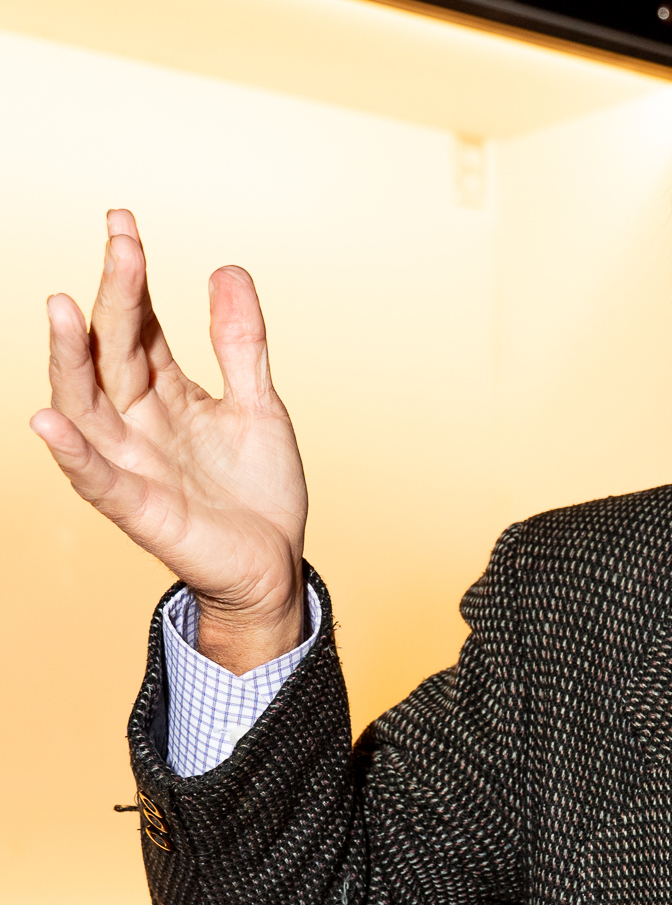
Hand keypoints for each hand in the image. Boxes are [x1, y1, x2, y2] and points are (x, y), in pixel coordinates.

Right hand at [30, 210, 308, 673]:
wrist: (275, 567)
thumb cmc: (258, 493)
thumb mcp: (257, 406)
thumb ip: (239, 343)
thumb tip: (227, 268)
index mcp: (165, 392)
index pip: (136, 325)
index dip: (130, 276)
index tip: (123, 221)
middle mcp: (137, 421)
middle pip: (111, 351)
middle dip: (111, 297)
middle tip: (119, 243)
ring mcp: (133, 464)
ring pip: (86, 404)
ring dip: (70, 358)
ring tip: (62, 306)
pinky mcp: (139, 510)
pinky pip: (96, 478)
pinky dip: (72, 452)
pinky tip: (47, 419)